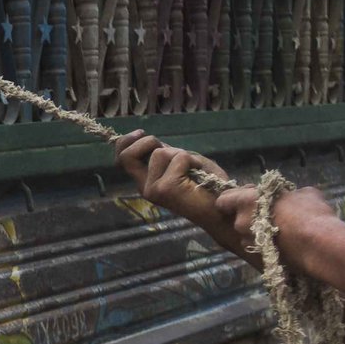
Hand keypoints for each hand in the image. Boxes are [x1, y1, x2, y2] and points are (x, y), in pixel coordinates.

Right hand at [113, 130, 230, 230]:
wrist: (222, 210)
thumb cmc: (207, 186)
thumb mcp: (181, 163)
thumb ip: (165, 154)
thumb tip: (152, 141)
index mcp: (146, 182)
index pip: (122, 159)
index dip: (125, 142)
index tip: (141, 133)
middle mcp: (146, 188)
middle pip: (126, 156)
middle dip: (146, 141)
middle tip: (166, 147)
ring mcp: (154, 190)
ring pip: (160, 153)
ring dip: (181, 154)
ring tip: (194, 168)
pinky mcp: (167, 188)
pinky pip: (179, 158)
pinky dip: (194, 160)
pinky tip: (201, 173)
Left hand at [219, 183, 338, 259]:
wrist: (318, 245)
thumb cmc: (309, 212)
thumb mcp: (303, 193)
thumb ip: (289, 195)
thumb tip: (292, 197)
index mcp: (246, 202)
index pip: (223, 200)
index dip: (235, 198)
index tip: (251, 198)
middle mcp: (241, 223)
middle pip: (238, 218)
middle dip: (250, 217)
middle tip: (270, 214)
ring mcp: (249, 243)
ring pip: (248, 235)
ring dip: (259, 232)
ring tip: (281, 231)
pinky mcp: (260, 258)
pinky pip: (260, 247)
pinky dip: (268, 244)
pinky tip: (286, 243)